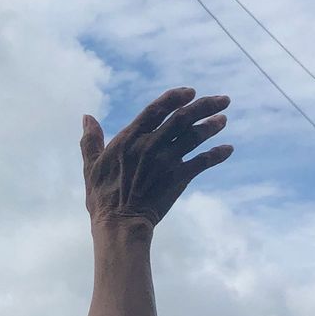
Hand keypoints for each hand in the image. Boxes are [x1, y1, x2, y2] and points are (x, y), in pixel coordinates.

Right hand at [82, 87, 232, 229]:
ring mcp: (166, 162)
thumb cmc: (102, 197)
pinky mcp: (178, 178)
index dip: (174, 98)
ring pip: (195, 137)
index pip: (155, 110)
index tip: (190, 91)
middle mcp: (150, 146)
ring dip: (212, 127)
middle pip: (182, 119)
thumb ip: (90, 140)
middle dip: (205, 106)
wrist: (120, 224)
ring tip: (224, 119)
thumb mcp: (91, 166)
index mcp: (129, 139)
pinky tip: (228, 149)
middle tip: (223, 100)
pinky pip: (202, 162)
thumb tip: (87, 117)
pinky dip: (216, 154)